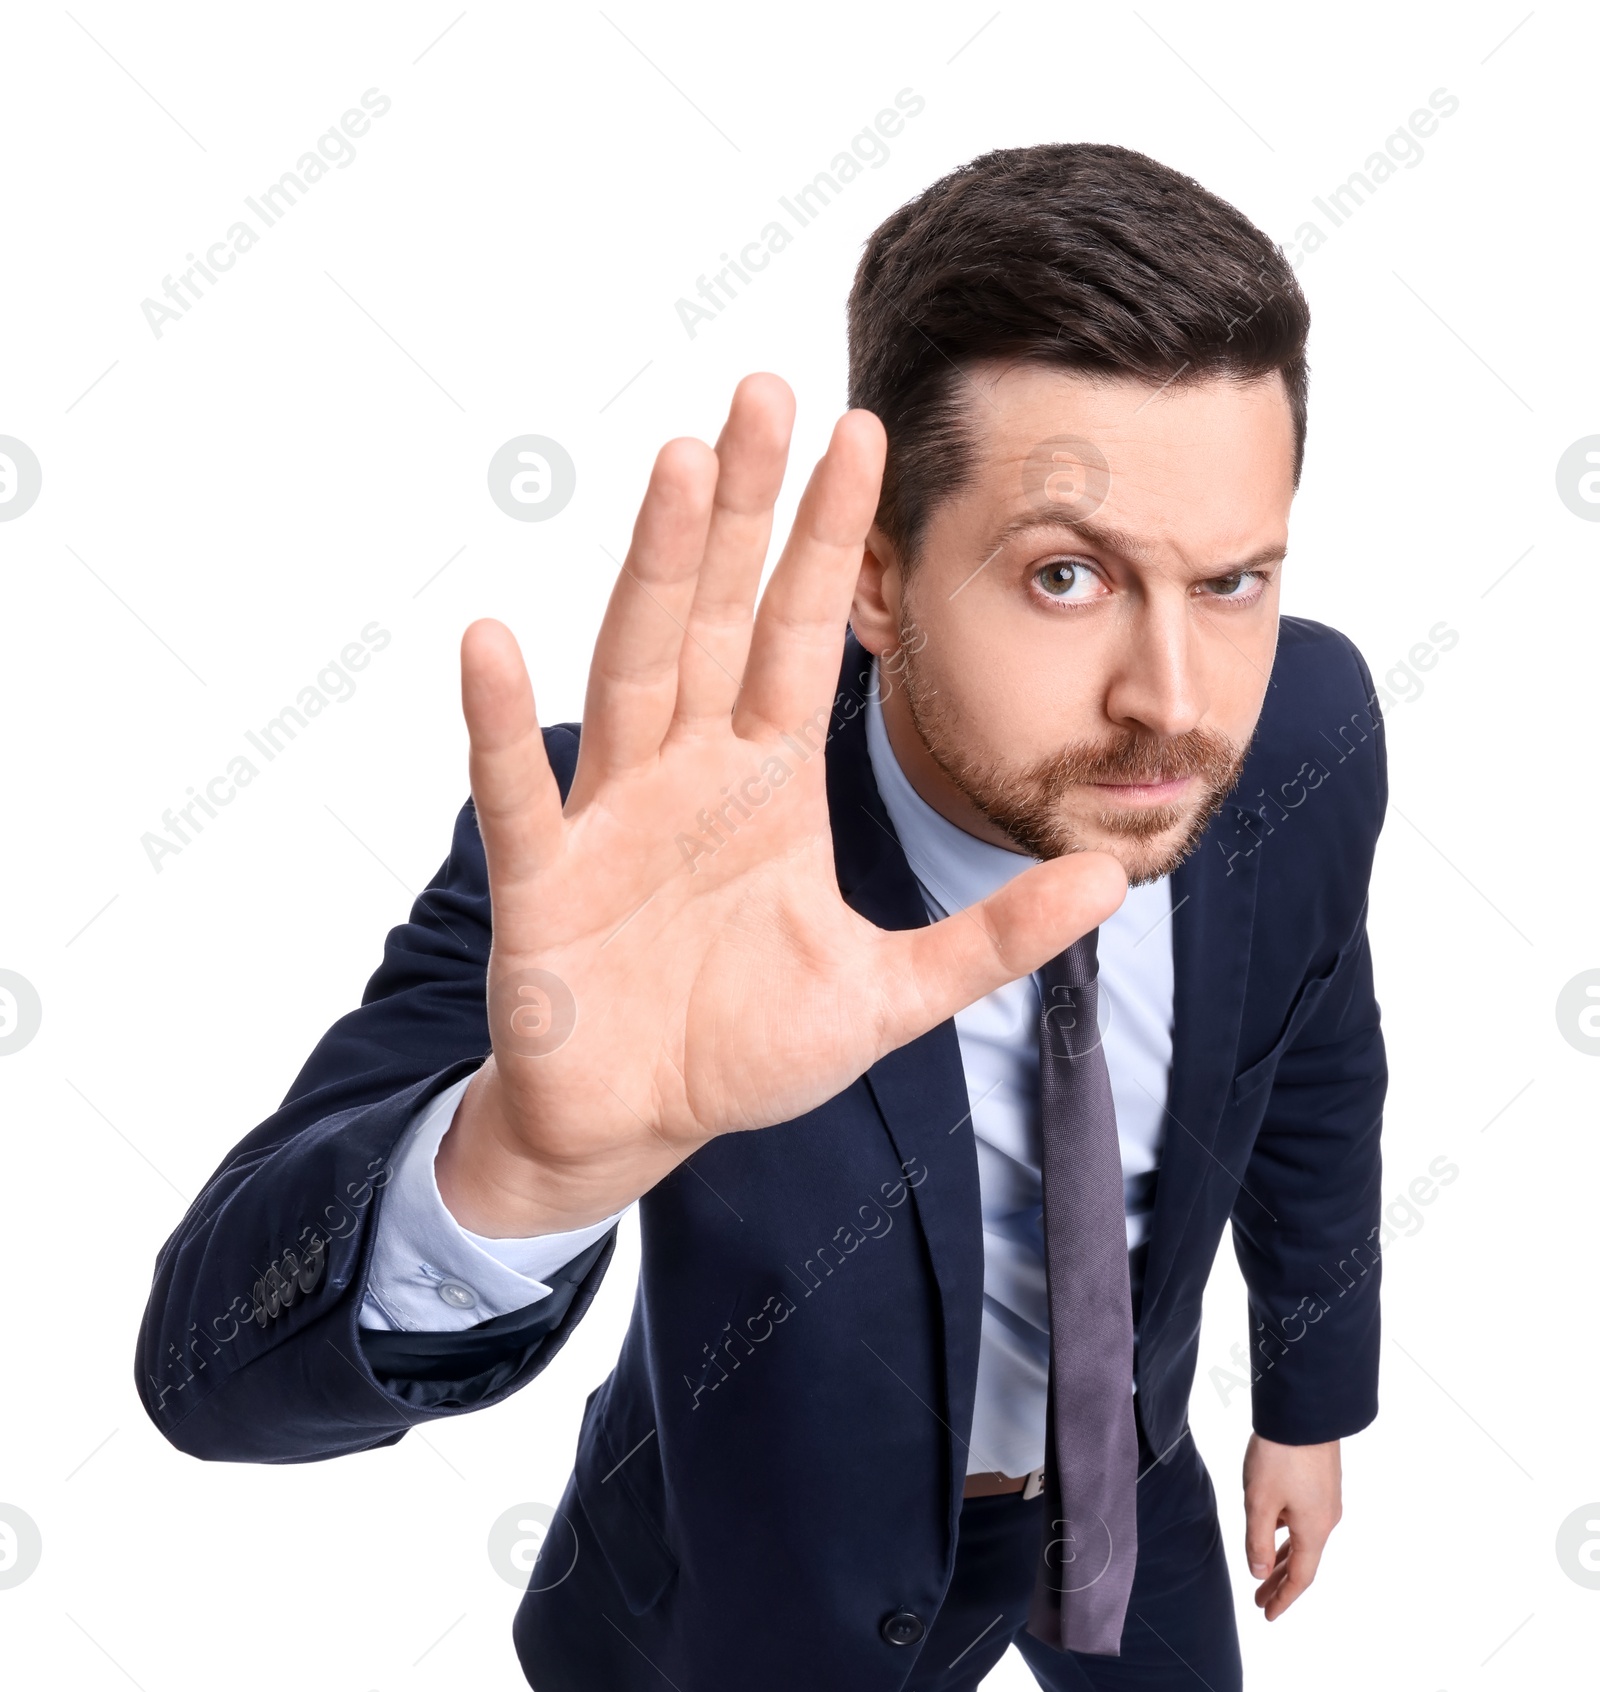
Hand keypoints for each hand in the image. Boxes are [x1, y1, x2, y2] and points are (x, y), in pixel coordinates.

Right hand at [436, 373, 1127, 1236]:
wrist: (636, 1122)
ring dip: (651, 568)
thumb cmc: (743, 1047)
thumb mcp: (888, 996)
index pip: (799, 634)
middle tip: (763, 388)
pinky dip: (504, 728)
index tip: (863, 433)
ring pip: (635, 669)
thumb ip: (991, 939)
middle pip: (714, 614)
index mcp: (766, 783)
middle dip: (740, 507)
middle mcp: (688, 774)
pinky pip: (522, 796)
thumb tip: (1109, 880)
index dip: (830, 540)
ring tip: (673, 463)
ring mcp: (612, 818)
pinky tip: (490, 647)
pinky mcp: (545, 885)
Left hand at [1242, 1435, 1341, 1620]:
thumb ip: (1258, 1542)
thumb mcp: (1259, 1503)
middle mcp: (1327, 1518)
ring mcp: (1327, 1500)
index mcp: (1315, 1529)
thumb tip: (1260, 1574)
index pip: (1300, 1577)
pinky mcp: (1322, 1484)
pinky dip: (1288, 1536)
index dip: (1283, 1599)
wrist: (1303, 1411)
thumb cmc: (1280, 1455)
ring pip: (1304, 1540)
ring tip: (1263, 1574)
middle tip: (1260, 1601)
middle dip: (1280, 1583)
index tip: (1267, 1615)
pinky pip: (1305, 1521)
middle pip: (1304, 1561)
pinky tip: (1273, 1533)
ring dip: (1283, 1559)